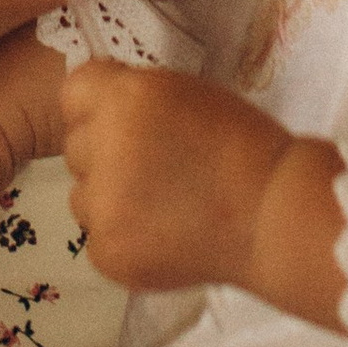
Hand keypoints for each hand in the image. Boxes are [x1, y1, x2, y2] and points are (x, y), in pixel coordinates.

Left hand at [62, 57, 291, 293]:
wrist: (274, 216)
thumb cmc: (243, 145)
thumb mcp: (186, 93)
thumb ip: (135, 96)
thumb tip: (101, 108)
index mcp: (125, 99)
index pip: (73, 93)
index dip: (100, 105)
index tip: (126, 120)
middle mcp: (103, 149)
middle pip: (75, 146)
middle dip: (104, 152)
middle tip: (156, 165)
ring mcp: (102, 207)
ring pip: (81, 195)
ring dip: (109, 197)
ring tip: (163, 204)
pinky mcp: (107, 253)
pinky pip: (97, 236)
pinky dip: (124, 236)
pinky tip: (164, 234)